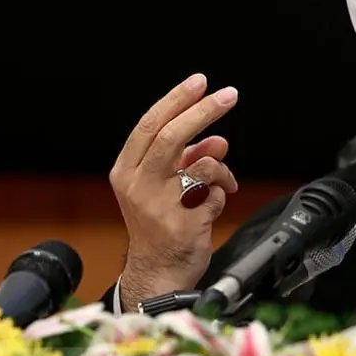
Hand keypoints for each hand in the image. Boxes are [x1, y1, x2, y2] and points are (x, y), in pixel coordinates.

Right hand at [109, 73, 239, 311]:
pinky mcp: (183, 223)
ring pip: (202, 163)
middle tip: (229, 95)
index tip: (200, 82)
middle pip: (172, 135)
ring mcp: (159, 206)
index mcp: (127, 171)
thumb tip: (216, 138)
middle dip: (205, 111)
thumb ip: (186, 157)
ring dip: (221, 167)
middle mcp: (138, 186)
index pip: (150, 125)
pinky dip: (222, 194)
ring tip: (222, 180)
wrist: (157, 273)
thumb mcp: (163, 186)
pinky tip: (212, 206)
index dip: (177, 99)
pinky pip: (216, 193)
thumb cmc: (160, 224)